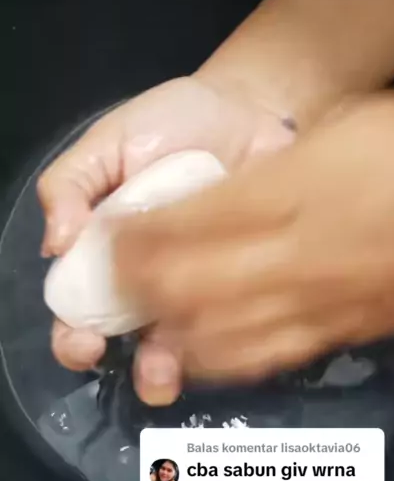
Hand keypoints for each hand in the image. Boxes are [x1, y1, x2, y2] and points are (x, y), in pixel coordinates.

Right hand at [38, 71, 294, 373]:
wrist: (251, 109)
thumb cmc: (174, 123)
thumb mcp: (109, 142)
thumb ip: (71, 185)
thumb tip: (55, 245)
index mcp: (105, 254)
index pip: (77, 312)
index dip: (74, 336)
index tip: (83, 342)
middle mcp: (148, 282)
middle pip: (126, 343)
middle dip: (124, 366)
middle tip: (139, 366)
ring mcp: (198, 288)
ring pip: (177, 348)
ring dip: (166, 370)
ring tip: (168, 370)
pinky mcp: (244, 286)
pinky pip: (231, 328)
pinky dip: (222, 347)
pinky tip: (220, 346)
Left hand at [113, 92, 393, 402]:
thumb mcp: (346, 127)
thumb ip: (278, 164)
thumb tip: (223, 192)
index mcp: (290, 196)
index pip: (184, 225)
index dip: (132, 237)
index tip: (104, 237)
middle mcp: (294, 258)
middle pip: (186, 288)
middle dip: (136, 289)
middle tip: (112, 282)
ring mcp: (316, 305)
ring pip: (217, 336)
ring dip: (169, 328)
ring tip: (149, 317)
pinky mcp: (337, 334)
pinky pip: (262, 357)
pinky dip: (219, 356)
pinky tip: (203, 348)